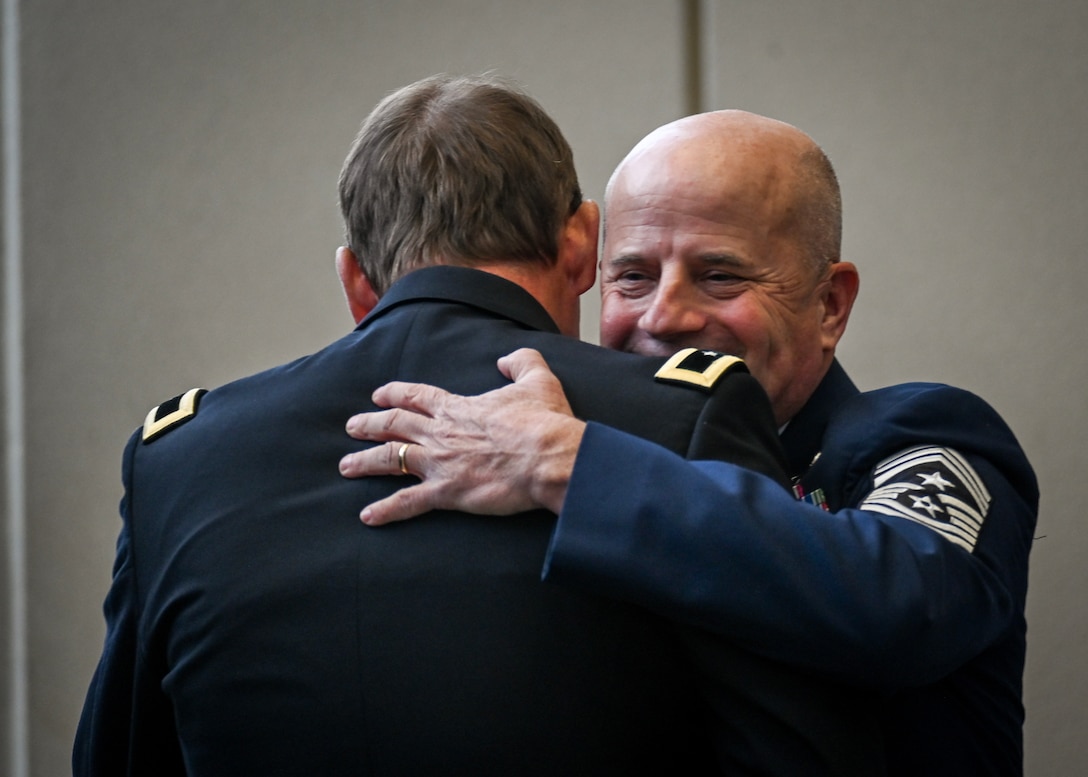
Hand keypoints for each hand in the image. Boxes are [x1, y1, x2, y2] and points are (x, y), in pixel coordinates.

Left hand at [340, 348, 585, 524]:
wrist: (549, 457)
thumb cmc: (545, 421)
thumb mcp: (538, 380)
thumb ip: (521, 362)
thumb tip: (506, 358)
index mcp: (459, 407)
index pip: (417, 396)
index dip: (395, 394)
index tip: (378, 396)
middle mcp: (441, 432)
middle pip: (394, 425)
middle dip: (369, 425)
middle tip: (352, 427)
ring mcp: (440, 463)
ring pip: (391, 459)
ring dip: (365, 462)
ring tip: (346, 466)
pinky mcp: (447, 492)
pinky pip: (408, 502)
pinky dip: (386, 510)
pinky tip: (367, 516)